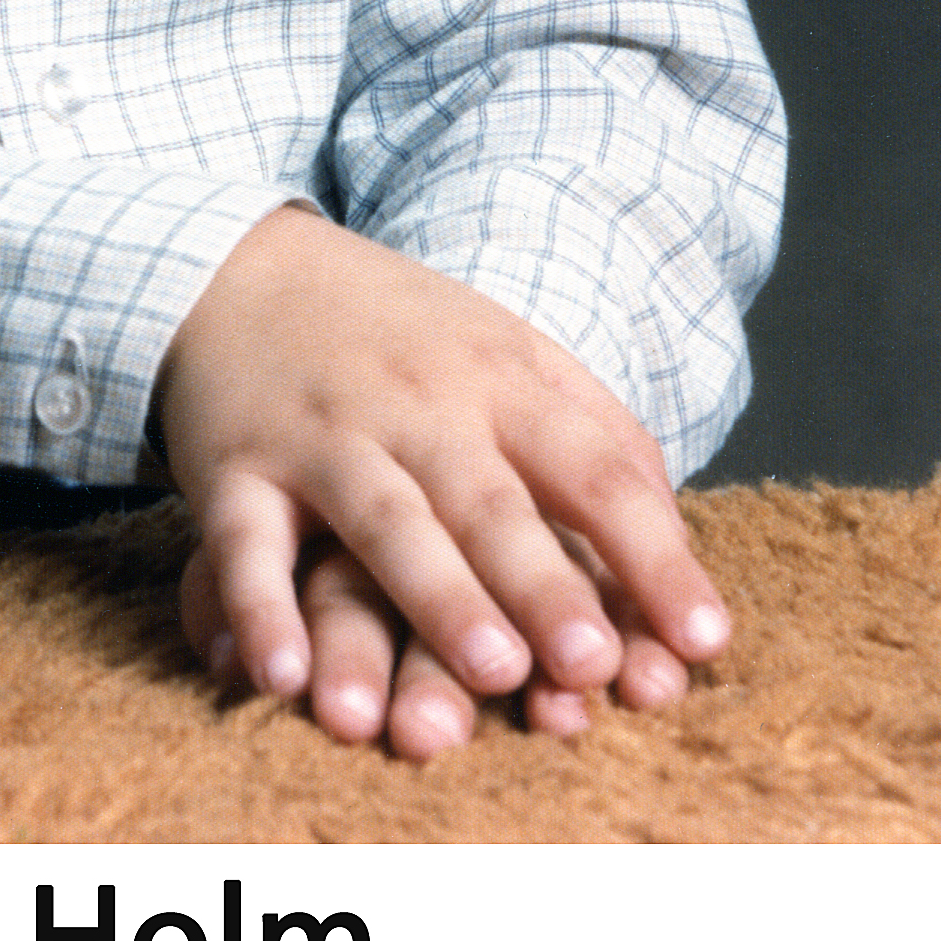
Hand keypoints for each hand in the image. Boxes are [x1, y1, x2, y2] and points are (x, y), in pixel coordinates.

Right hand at [154, 204, 728, 755]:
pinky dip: (261, 608)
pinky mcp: (234, 470)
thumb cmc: (402, 338)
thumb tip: (682, 557)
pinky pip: (245, 544)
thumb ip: (599, 441)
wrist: (241, 266)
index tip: (706, 638)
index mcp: (500, 381)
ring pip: (386, 523)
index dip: (652, 553)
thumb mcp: (510, 353)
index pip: (593, 468)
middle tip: (595, 665)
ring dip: (438, 596)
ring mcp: (324, 437)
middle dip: (545, 585)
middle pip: (491, 503)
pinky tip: (282, 674)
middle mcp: (418, 407)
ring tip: (491, 671)